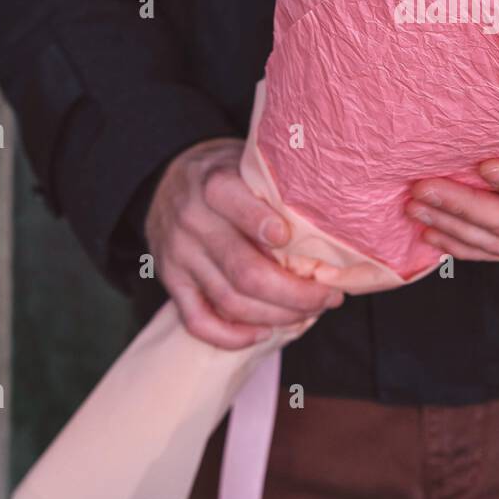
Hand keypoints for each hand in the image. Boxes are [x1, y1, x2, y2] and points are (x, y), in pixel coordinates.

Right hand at [145, 138, 343, 348]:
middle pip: (245, 271)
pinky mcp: (172, 283)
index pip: (233, 203)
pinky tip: (264, 331)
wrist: (168, 184)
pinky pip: (198, 321)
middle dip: (296, 292)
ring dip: (277, 315)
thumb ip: (275, 185)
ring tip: (310, 311)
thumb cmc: (226, 174)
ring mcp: (178, 256)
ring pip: (230, 301)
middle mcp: (192, 221)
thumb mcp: (246, 162)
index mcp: (212, 183)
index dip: (262, 224)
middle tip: (329, 296)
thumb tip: (330, 219)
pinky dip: (233, 336)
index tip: (291, 239)